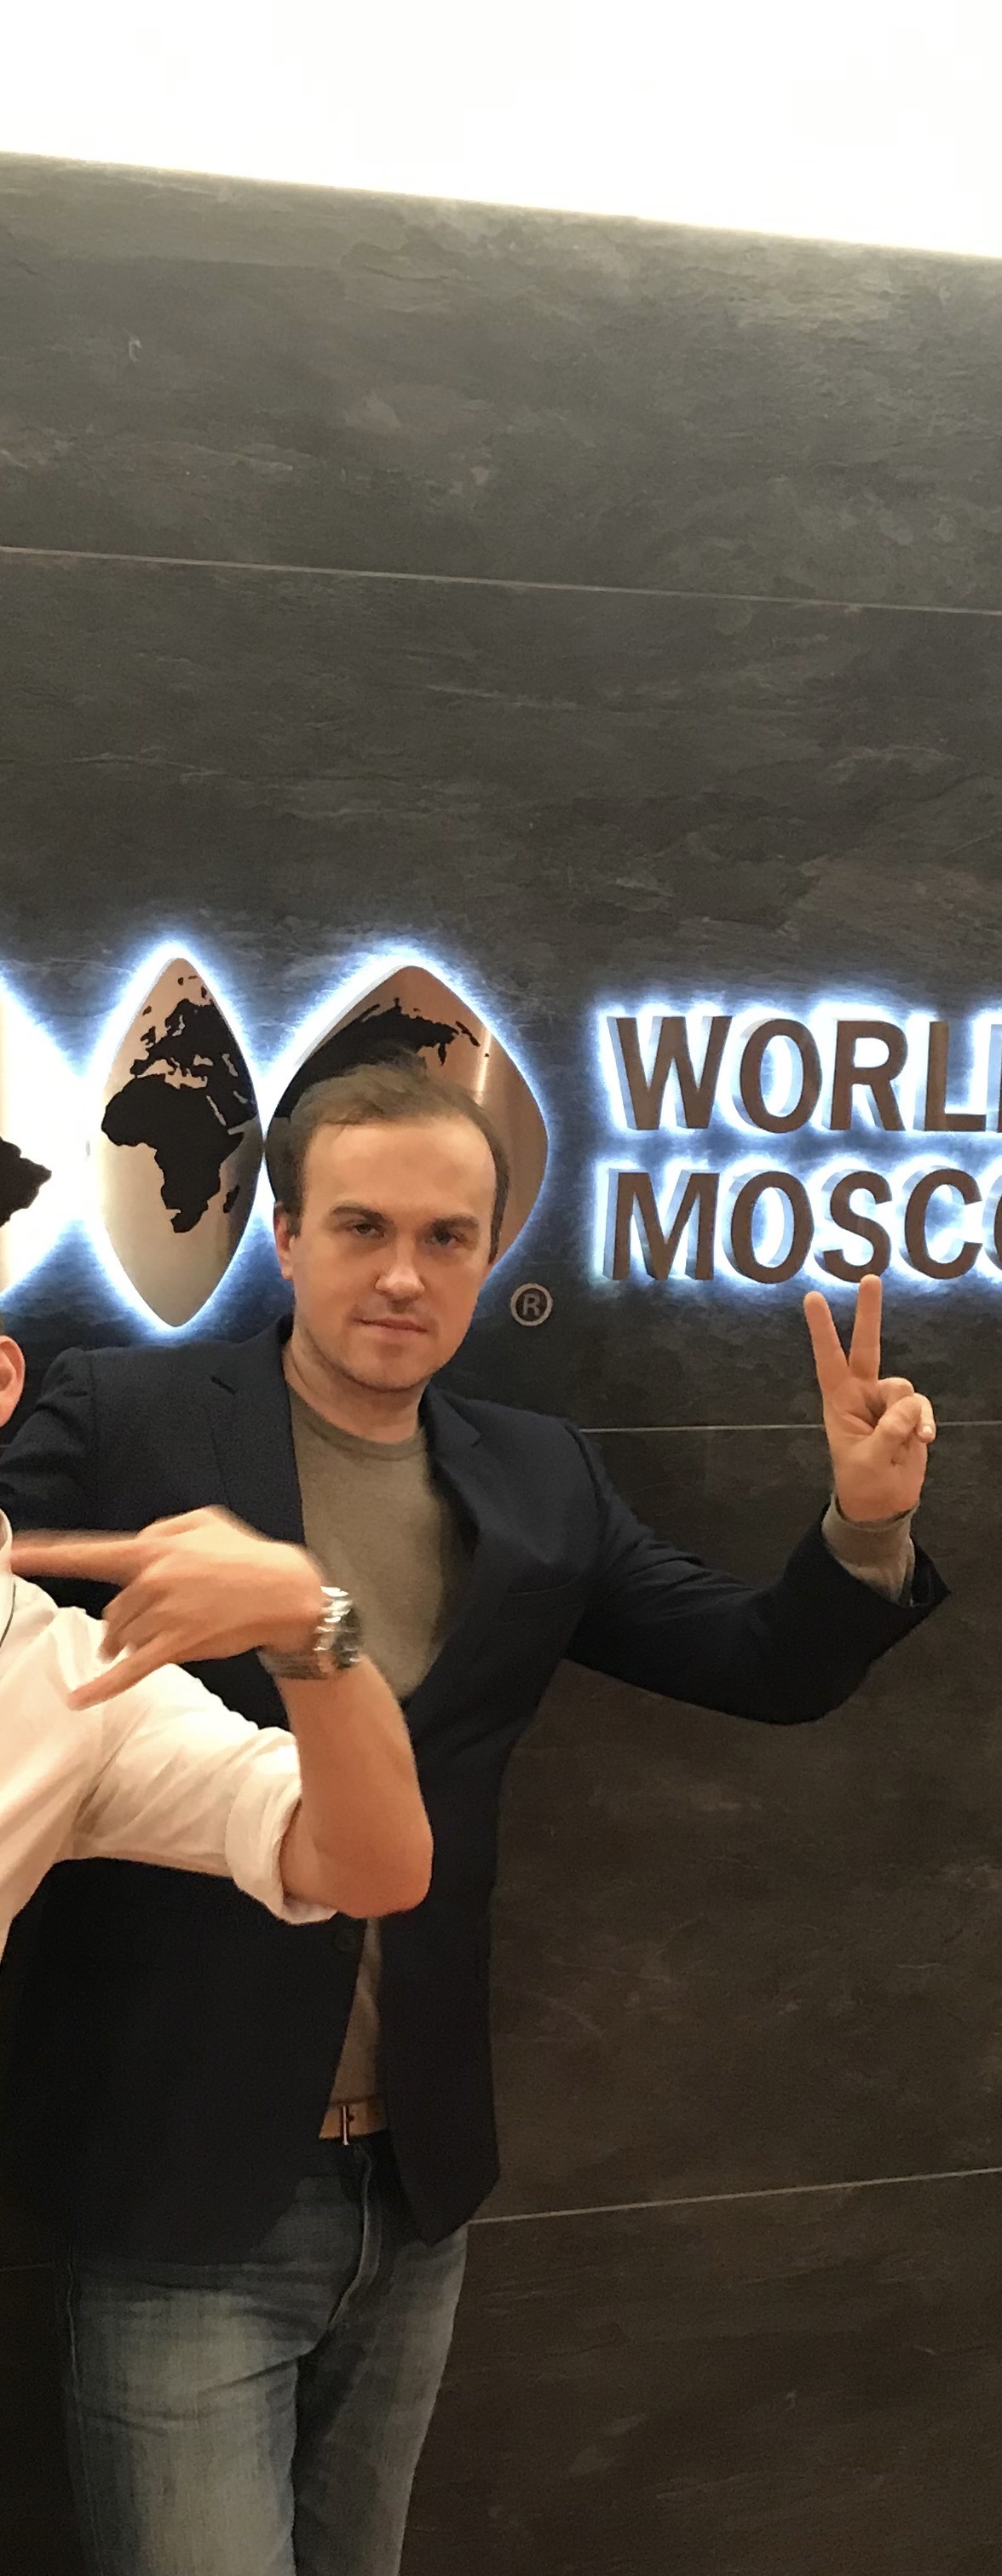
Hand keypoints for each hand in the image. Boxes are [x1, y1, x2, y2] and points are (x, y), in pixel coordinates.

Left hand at [11, 1508, 324, 1708]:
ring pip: (121, 1637)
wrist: (285, 1593)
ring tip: (167, 1633)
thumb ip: (160, 1530)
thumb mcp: (202, 1521)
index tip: (10, 1555)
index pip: (89, 1553)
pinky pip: (130, 1671)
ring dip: (130, 1642)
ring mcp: (162, 1616)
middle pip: (112, 1611)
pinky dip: (102, 1687)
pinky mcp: (176, 1646)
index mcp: (152, 1548)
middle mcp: (150, 1581)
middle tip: (160, 1616)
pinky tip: (79, 1699)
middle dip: (125, 1620)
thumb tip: (136, 1547)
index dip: (47, 1555)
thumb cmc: (244, 1554)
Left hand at [802, 1274, 935, 1523]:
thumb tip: (909, 1409)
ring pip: (903, 1388)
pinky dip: (925, 1423)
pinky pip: (922, 1406)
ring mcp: (888, 1402)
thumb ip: (887, 1433)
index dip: (822, 1330)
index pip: (828, 1359)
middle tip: (870, 1278)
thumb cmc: (863, 1481)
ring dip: (907, 1415)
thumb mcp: (867, 1461)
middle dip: (869, 1314)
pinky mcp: (911, 1414)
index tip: (813, 1297)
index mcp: (838, 1401)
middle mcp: (863, 1393)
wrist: (883, 1503)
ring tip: (903, 1443)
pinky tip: (923, 1441)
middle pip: (867, 1347)